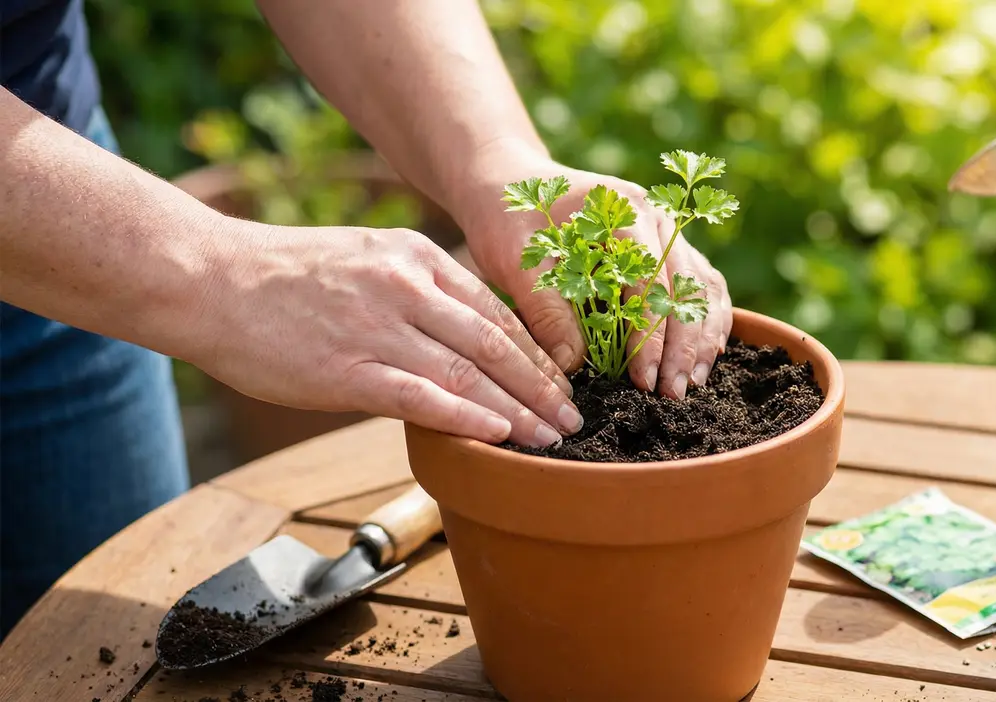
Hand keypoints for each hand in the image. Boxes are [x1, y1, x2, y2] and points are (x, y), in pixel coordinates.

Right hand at [188, 219, 582, 447]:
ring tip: (553, 439)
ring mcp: (379, 327)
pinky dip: (468, 418)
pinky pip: (422, 396)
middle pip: (496, 341)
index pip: (496, 308)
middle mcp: (407, 286)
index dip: (536, 351)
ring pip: (469, 372)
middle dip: (543, 385)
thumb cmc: (282, 277)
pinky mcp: (348, 369)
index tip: (563, 380)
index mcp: (415, 257)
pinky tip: (500, 438)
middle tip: (576, 419)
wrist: (208, 279)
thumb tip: (459, 338)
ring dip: (519, 410)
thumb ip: (415, 292)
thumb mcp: (364, 258)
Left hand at [456, 154, 732, 398]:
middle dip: (683, 346)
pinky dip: (707, 324)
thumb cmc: (508, 219)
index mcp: (624, 211)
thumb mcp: (515, 259)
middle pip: (687, 286)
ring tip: (689, 385)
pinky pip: (702, 287)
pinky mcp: (667, 250)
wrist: (509, 183)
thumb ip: (545, 309)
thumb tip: (574, 364)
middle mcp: (657, 217)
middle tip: (672, 394)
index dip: (651, 335)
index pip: (651, 281)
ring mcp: (667, 232)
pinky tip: (698, 362)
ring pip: (704, 288)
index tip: (643, 379)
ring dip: (702, 338)